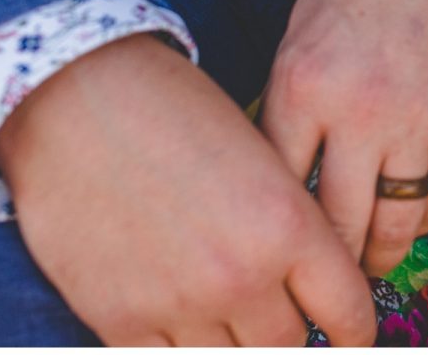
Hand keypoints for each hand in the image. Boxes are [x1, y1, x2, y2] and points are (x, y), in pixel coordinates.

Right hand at [0, 33, 374, 345]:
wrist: (73, 98)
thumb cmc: (173, 110)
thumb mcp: (261, 157)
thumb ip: (292, 226)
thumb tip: (311, 284)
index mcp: (288, 225)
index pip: (349, 312)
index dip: (355, 331)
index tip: (351, 336)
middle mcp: (241, 276)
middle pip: (290, 347)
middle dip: (294, 337)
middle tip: (285, 320)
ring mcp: (179, 305)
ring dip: (238, 344)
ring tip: (230, 317)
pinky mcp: (119, 321)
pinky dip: (183, 348)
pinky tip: (183, 324)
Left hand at [259, 0, 427, 276]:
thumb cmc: (344, 5)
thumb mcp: (292, 54)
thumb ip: (285, 123)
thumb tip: (281, 202)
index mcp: (302, 90)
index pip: (284, 193)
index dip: (282, 233)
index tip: (281, 253)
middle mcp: (359, 111)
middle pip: (341, 225)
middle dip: (333, 263)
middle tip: (328, 276)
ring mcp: (415, 120)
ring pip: (397, 224)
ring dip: (381, 253)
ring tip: (370, 258)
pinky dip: (425, 219)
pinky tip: (409, 218)